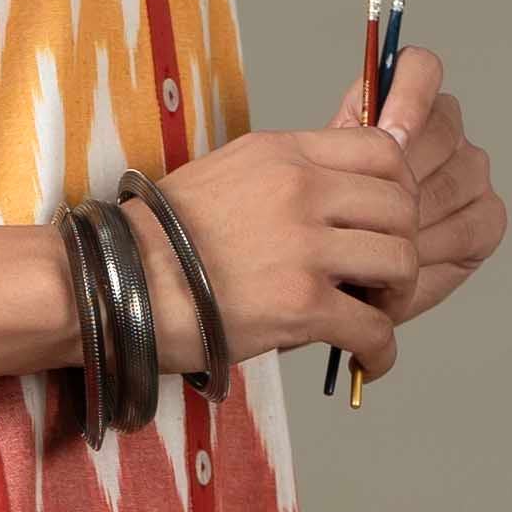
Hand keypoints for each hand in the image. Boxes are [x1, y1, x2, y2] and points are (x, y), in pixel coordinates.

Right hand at [127, 52, 500, 386]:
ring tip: (373, 316)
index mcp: (283, 153)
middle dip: (402, 246)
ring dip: (397, 296)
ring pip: (401, 262)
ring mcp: (303, 246)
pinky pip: (374, 327)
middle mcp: (300, 189)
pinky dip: (381, 351)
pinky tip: (368, 361)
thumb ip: (281, 182)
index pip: (385, 150)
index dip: (399, 191)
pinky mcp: (300, 306)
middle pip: (403, 206)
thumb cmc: (154, 244)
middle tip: (381, 280)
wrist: (109, 284)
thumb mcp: (224, 178)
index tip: (382, 224)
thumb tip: (326, 209)